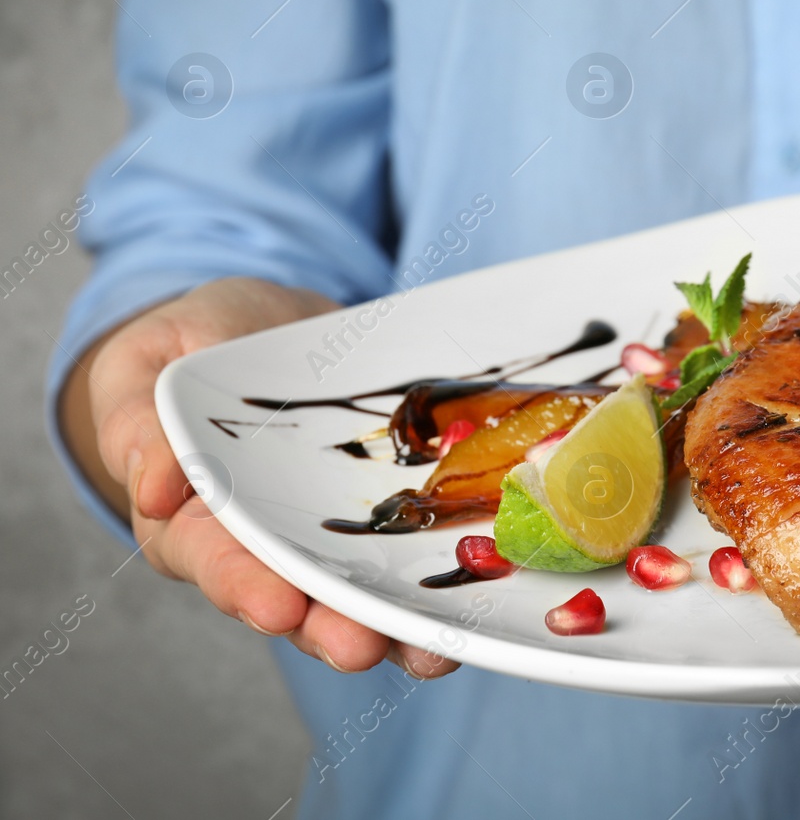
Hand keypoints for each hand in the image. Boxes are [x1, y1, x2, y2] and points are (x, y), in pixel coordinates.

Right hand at [59, 277, 459, 679]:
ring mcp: (335, 536)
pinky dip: (449, 576)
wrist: (265, 329)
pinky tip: (484, 594)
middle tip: (363, 647)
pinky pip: (417, 550)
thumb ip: (138, 426)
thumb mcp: (144, 368)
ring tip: (434, 646)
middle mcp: (269, 546)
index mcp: (198, 522)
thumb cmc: (192, 350)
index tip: (276, 608)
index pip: (217, 563)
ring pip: (364, 594)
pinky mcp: (388, 512)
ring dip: (399, 625)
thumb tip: (153, 491)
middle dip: (332, 628)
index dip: (245, 589)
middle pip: (299, 602)